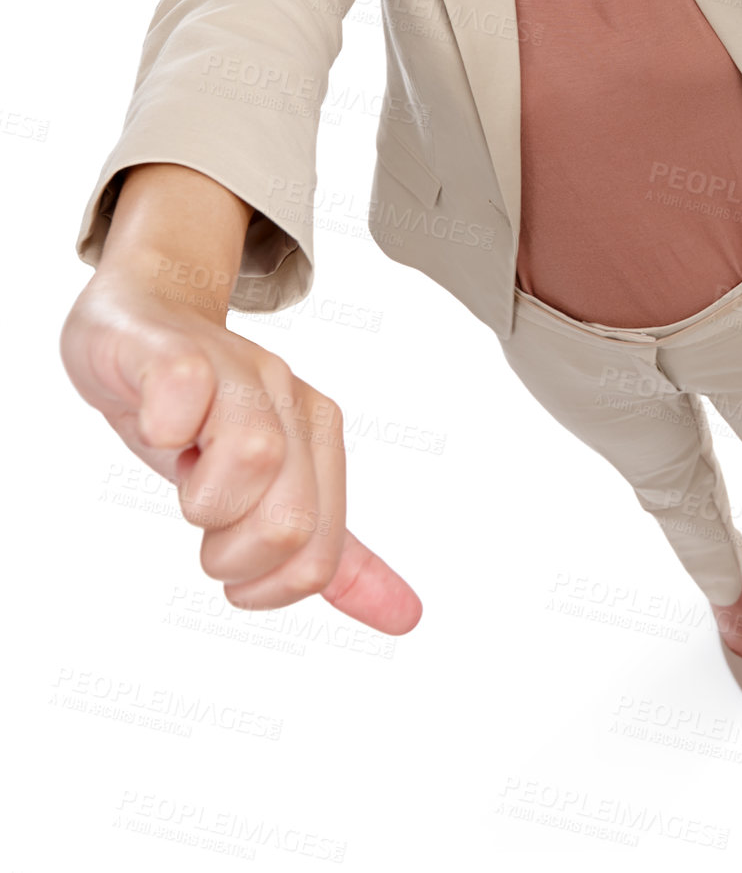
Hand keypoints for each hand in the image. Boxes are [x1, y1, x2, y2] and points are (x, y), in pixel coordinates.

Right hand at [60, 272, 420, 634]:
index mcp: (318, 434)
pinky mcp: (173, 352)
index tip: (232, 561)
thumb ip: (333, 550)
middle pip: (290, 521)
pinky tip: (156, 424)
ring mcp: (233, 370)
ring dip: (198, 499)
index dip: (265, 585)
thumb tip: (407, 618)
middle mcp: (287, 397)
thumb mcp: (271, 487)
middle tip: (204, 517)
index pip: (318, 556)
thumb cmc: (198, 409)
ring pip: (254, 459)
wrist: (141, 317)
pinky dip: (163, 427)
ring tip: (182, 472)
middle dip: (230, 553)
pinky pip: (184, 392)